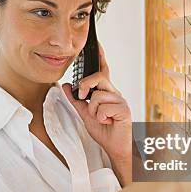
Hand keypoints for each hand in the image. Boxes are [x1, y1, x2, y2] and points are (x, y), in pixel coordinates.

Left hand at [62, 43, 131, 163]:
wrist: (114, 147)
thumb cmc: (104, 130)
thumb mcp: (85, 114)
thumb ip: (76, 100)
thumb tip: (66, 86)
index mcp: (106, 92)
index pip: (103, 71)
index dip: (101, 56)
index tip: (97, 43)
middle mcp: (114, 93)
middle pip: (98, 77)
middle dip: (85, 85)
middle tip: (82, 97)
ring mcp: (120, 100)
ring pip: (98, 96)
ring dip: (93, 111)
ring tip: (100, 119)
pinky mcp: (124, 110)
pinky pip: (104, 108)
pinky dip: (101, 117)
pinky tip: (107, 122)